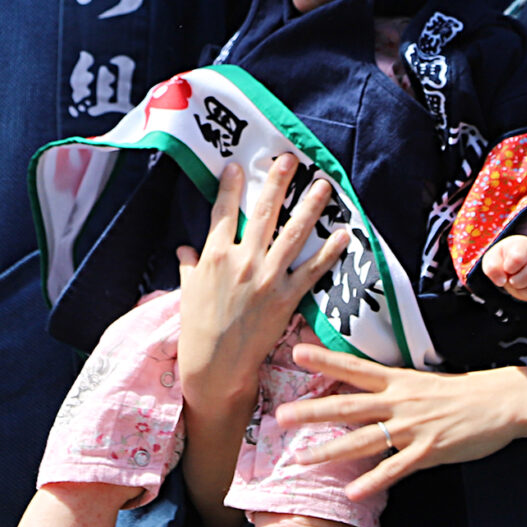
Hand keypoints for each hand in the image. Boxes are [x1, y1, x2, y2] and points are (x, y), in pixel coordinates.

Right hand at [176, 154, 347, 412]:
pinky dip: (329, 252)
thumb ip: (190, 267)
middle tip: (290, 160)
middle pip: (264, 212)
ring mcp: (267, 278)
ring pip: (293, 233)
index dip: (231, 186)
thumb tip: (184, 249)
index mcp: (215, 255)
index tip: (238, 166)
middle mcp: (243, 260)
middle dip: (278, 182)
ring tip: (323, 186)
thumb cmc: (197, 329)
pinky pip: (312, 270)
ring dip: (310, 207)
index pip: (224, 211)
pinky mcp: (286, 298)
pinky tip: (343, 235)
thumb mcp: (188, 292)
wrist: (214, 366)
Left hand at [277, 346, 526, 500]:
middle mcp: (400, 402)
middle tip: (281, 416)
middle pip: (348, 407)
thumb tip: (359, 393)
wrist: (501, 401)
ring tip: (301, 460)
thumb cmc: (461, 392)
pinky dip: (374, 480)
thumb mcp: (422, 382)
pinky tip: (352, 492)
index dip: (326, 360)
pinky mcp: (429, 451)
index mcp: (398, 381)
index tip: (296, 352)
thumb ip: (391, 390)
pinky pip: (396, 468)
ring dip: (330, 451)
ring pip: (364, 440)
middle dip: (313, 412)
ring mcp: (413, 428)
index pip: (355, 369)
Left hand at [478, 235, 526, 306]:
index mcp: (524, 246)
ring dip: (525, 293)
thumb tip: (501, 281)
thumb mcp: (493, 258)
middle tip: (512, 280)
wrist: (521, 257)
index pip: (517, 259)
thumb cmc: (506, 258)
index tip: (506, 268)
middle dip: (516, 283)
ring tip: (520, 286)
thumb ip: (492, 267)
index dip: (508, 268)